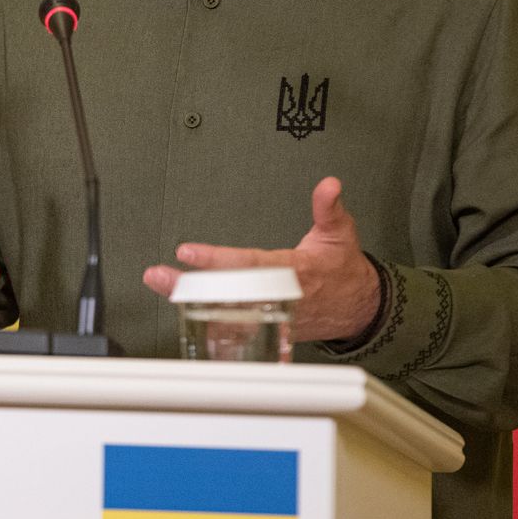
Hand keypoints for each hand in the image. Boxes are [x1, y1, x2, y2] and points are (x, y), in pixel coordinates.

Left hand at [141, 177, 380, 342]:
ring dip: (192, 304)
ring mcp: (273, 317)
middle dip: (192, 286)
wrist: (357, 307)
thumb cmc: (341, 268)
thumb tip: (329, 185)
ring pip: (226, 314)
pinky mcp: (270, 330)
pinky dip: (209, 329)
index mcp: (295, 270)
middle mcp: (280, 297)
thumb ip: (329, 208)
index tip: (188, 251)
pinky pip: (236, 333)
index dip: (217, 259)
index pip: (250, 264)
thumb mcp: (340, 232)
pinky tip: (184, 321)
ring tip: (163, 289)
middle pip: (229, 293)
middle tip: (160, 276)